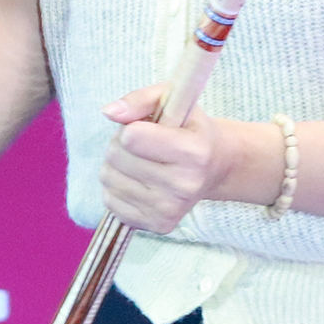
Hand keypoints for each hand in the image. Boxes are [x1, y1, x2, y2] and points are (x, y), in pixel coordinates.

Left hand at [100, 83, 232, 233]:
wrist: (215, 167)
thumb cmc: (189, 128)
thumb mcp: (172, 100)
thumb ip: (140, 99)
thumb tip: (109, 112)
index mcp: (193, 152)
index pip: (131, 137)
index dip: (131, 127)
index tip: (146, 128)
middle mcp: (184, 185)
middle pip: (116, 157)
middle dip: (121, 144)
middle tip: (143, 144)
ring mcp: (170, 209)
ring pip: (109, 179)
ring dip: (117, 165)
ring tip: (140, 161)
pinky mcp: (158, 225)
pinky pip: (110, 202)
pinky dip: (117, 188)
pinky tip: (137, 181)